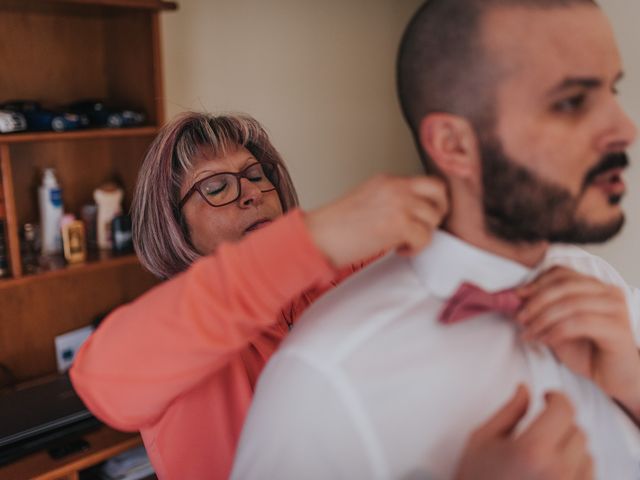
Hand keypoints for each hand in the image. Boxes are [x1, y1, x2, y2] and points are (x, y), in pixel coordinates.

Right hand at [305, 174, 447, 267]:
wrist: (319, 235)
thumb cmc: (336, 226)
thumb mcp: (367, 201)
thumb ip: (390, 201)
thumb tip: (413, 215)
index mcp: (387, 180)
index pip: (426, 182)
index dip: (430, 201)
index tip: (423, 217)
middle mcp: (396, 187)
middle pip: (439, 191)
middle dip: (438, 212)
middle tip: (424, 228)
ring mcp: (398, 203)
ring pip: (434, 217)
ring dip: (424, 234)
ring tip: (405, 242)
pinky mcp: (398, 223)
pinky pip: (424, 237)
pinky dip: (415, 248)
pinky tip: (399, 250)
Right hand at [456, 386, 592, 479]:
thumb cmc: (475, 479)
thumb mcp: (482, 439)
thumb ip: (509, 411)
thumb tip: (525, 389)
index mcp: (532, 450)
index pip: (564, 411)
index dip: (557, 398)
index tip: (548, 397)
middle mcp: (557, 472)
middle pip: (577, 432)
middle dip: (560, 424)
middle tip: (541, 426)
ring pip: (587, 456)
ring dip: (570, 448)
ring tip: (545, 453)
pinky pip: (587, 478)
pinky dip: (575, 470)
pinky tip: (551, 472)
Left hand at [516, 266, 639, 418]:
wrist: (616, 379)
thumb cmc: (589, 352)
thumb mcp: (559, 326)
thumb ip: (544, 310)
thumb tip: (517, 298)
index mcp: (596, 287)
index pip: (562, 273)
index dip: (536, 283)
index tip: (517, 296)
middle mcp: (609, 293)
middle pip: (564, 286)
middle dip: (536, 302)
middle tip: (520, 318)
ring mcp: (616, 309)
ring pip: (570, 304)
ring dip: (542, 319)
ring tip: (529, 333)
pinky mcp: (618, 329)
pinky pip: (580, 323)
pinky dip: (556, 330)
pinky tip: (545, 340)